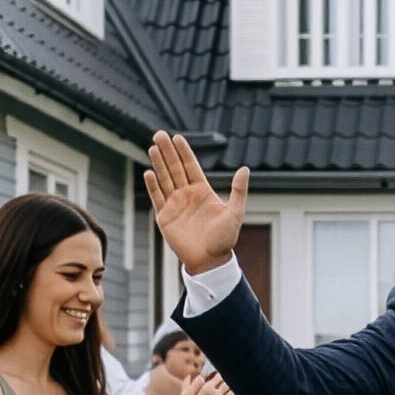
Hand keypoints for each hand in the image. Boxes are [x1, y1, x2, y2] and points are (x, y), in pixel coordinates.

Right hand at [145, 132, 249, 276]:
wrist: (210, 260)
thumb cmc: (224, 239)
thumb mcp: (235, 212)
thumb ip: (239, 190)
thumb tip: (245, 168)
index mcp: (202, 191)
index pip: (190, 166)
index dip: (183, 152)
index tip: (177, 137)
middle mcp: (187, 195)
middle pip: (175, 168)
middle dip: (167, 151)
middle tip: (160, 134)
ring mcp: (175, 205)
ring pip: (164, 179)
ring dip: (158, 163)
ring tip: (153, 147)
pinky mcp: (165, 217)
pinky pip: (157, 198)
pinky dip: (153, 186)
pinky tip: (149, 172)